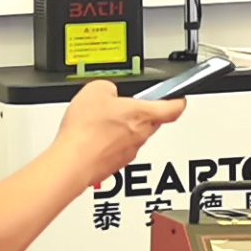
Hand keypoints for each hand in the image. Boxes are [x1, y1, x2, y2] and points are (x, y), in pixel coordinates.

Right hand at [51, 76, 183, 189]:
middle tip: (129, 104)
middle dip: (143, 112)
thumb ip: (110, 87)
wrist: (72, 161)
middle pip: (153, 121)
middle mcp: (141, 135)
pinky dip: (110, 142)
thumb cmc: (87, 131)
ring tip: (102, 120)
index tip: (178, 97)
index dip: (178, 100)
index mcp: (144, 114)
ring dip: (124, 128)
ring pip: (135, 136)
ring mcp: (129, 152)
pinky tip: (93, 136)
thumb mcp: (96, 89)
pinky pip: (118, 148)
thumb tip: (110, 92)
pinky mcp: (115, 164)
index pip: (174, 108)